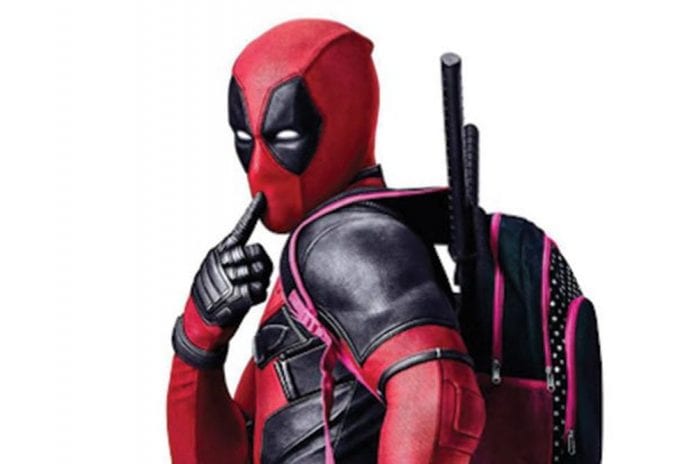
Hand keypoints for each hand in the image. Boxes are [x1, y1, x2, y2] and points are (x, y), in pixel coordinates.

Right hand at [191, 193, 272, 327]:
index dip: (252, 212)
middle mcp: (222, 261)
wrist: (198, 322)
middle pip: (257, 252)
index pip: (240, 229)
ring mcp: (227, 278)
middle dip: (261, 265)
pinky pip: (259, 289)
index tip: (262, 197)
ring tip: (248, 289)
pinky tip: (248, 299)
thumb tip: (259, 257)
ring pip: (260, 271)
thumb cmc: (214, 295)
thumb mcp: (218, 271)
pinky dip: (258, 296)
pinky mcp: (234, 296)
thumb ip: (235, 260)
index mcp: (220, 252)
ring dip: (260, 282)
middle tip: (255, 276)